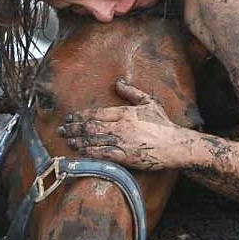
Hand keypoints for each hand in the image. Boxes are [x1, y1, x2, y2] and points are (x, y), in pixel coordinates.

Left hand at [56, 78, 176, 169]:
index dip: (80, 116)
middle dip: (73, 128)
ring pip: (94, 140)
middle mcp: (121, 127)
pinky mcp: (125, 157)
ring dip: (78, 141)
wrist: (176, 145)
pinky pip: (103, 154)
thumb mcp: (149, 103)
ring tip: (68, 141)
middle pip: (90, 127)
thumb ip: (132, 92)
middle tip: (62, 130)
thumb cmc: (163, 124)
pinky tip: (81, 152)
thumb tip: (118, 82)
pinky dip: (90, 153)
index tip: (70, 118)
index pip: (96, 113)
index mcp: (124, 113)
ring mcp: (122, 142)